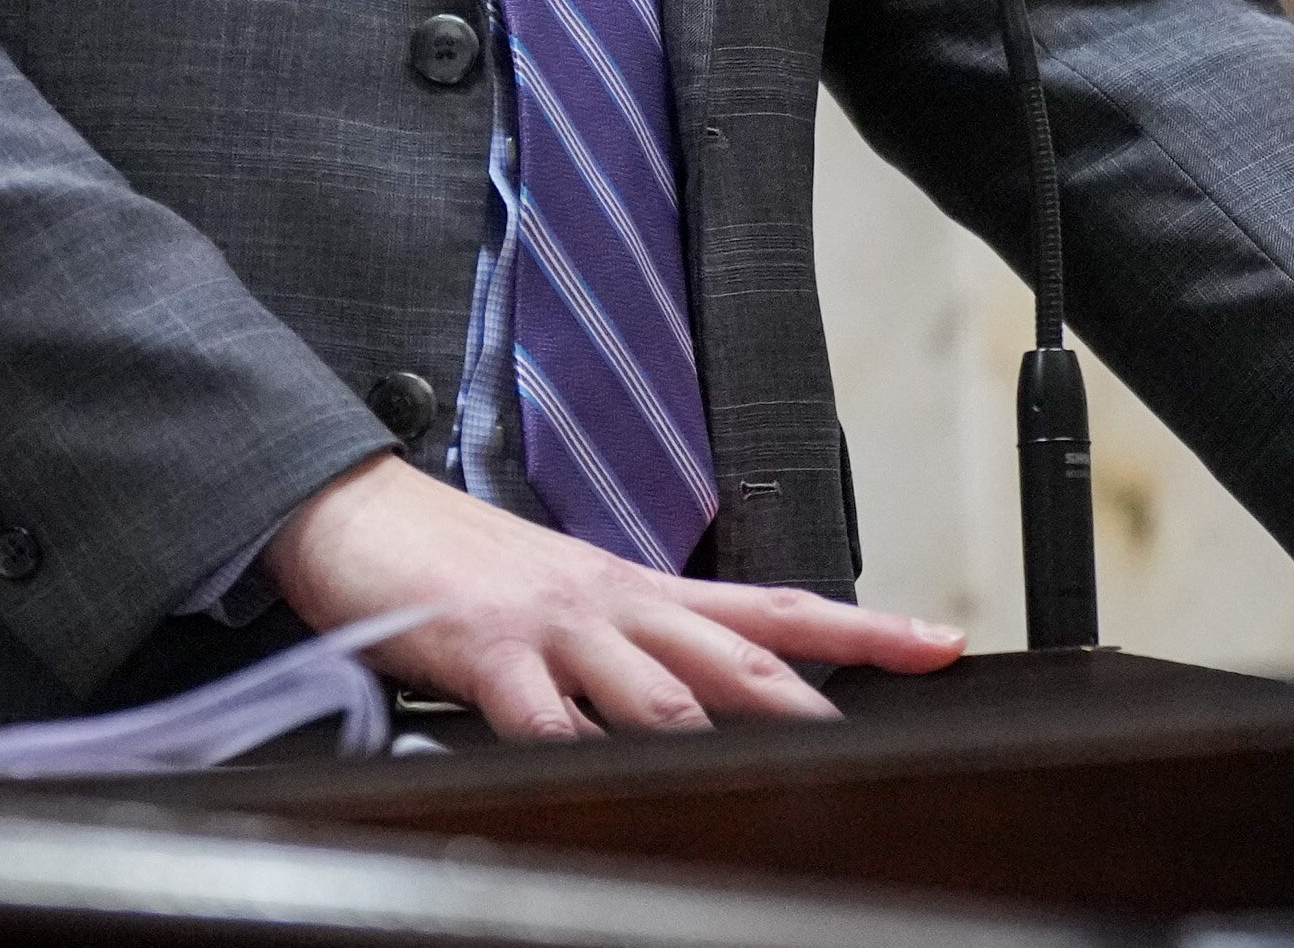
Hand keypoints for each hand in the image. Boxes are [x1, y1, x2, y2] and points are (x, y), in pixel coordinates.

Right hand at [264, 452, 963, 738]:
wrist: (352, 510)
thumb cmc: (452, 565)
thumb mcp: (559, 600)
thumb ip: (625, 650)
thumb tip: (695, 705)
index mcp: (636, 589)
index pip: (776, 605)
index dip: (864, 626)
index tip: (941, 643)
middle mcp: (612, 601)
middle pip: (740, 653)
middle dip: (820, 699)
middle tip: (890, 732)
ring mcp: (553, 625)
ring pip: (660, 690)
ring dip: (721, 737)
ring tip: (780, 780)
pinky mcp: (486, 650)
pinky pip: (543, 716)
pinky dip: (577, 753)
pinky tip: (604, 784)